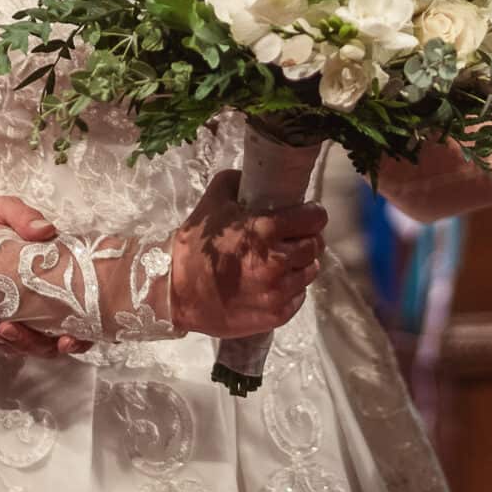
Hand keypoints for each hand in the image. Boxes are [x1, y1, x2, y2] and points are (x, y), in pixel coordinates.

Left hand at [0, 173, 91, 357]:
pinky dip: (5, 343)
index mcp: (58, 274)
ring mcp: (20, 307)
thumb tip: (46, 230)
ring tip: (1, 330)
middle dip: (43, 345)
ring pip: (33, 342)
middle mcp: (44, 296)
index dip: (81, 335)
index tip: (68, 338)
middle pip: (56, 338)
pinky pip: (8, 340)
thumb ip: (23, 216)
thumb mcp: (6, 209)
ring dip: (22, 344)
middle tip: (22, 333)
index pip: (82, 313)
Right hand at [168, 169, 326, 338]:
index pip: (315, 218)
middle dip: (307, 239)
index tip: (305, 215)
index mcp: (265, 230)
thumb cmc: (195, 246)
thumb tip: (257, 176)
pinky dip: (291, 289)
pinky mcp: (276, 315)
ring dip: (300, 265)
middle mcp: (278, 261)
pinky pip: (299, 297)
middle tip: (291, 239)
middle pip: (316, 245)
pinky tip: (273, 283)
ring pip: (310, 272)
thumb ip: (237, 181)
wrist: (176, 292)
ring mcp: (278, 292)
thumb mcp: (212, 202)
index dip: (312, 214)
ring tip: (281, 262)